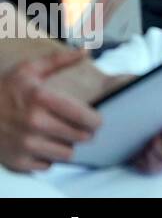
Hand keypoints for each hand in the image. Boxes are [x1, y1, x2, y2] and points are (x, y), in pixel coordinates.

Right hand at [0, 51, 101, 171]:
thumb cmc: (3, 90)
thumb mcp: (28, 69)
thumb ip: (59, 60)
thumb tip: (85, 51)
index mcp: (41, 100)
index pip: (84, 117)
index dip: (95, 120)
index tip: (95, 119)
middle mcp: (34, 124)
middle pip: (80, 137)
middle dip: (83, 132)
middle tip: (77, 126)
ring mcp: (25, 145)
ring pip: (67, 154)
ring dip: (66, 145)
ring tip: (58, 135)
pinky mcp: (17, 161)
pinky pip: (47, 166)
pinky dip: (47, 158)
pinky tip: (41, 145)